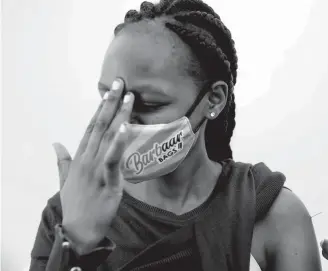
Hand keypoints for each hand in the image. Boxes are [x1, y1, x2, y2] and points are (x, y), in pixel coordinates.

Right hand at [52, 78, 133, 254]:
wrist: (78, 230)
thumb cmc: (75, 204)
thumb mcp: (65, 179)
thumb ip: (62, 160)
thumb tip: (55, 143)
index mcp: (79, 157)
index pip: (90, 127)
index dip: (100, 108)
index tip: (108, 90)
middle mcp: (87, 159)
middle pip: (99, 126)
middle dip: (110, 102)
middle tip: (120, 82)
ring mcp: (96, 169)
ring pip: (107, 137)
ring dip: (118, 115)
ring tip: (128, 97)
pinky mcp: (108, 181)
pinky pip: (113, 159)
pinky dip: (119, 142)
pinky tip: (126, 127)